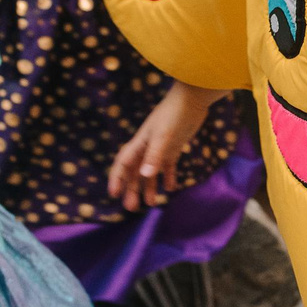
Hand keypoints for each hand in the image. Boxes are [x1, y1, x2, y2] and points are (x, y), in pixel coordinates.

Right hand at [108, 82, 221, 210]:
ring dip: (149, 187)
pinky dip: (168, 177)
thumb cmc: (174, 115)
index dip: (117, 179)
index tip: (114, 194)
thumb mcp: (164, 135)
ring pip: (150, 172)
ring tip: (151, 204)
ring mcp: (160, 148)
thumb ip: (155, 155)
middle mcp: (147, 147)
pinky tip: (171, 188)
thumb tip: (145, 176)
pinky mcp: (174, 147)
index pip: (124, 164)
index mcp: (140, 143)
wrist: (192, 99)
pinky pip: (168, 166)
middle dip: (132, 189)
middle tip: (132, 208)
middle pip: (136, 172)